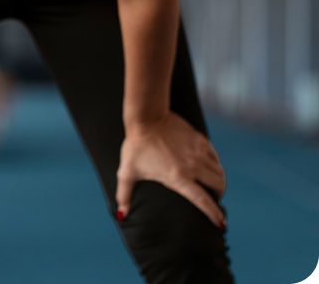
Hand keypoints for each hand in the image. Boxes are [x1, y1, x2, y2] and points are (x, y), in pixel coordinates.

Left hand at [116, 112, 226, 228]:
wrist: (146, 118)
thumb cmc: (136, 146)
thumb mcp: (127, 172)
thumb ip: (125, 194)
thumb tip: (121, 214)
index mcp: (178, 178)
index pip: (202, 200)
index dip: (213, 213)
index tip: (221, 223)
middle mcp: (192, 166)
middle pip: (218, 185)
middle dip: (219, 195)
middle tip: (214, 198)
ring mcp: (198, 152)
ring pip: (219, 171)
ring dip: (218, 180)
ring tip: (212, 184)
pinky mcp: (200, 140)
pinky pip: (215, 157)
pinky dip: (215, 164)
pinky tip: (209, 167)